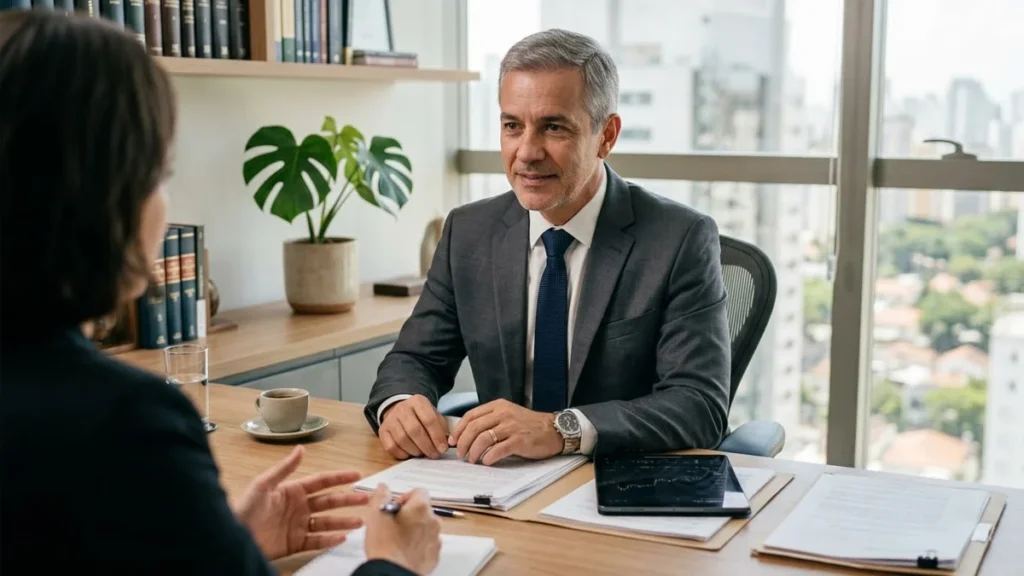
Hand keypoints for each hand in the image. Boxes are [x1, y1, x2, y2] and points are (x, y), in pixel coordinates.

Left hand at [233, 446, 369, 560]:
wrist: (232, 538)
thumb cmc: (243, 509)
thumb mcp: (262, 485)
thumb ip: (284, 468)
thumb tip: (301, 449)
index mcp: (292, 490)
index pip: (321, 481)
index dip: (339, 477)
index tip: (357, 474)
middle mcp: (298, 507)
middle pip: (329, 502)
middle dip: (348, 500)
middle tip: (365, 499)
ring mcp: (297, 525)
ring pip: (327, 522)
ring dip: (344, 521)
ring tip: (360, 521)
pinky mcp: (294, 543)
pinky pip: (316, 541)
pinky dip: (329, 540)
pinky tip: (341, 537)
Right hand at [364, 484, 441, 574]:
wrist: (392, 571)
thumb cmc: (385, 544)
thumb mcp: (377, 514)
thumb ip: (381, 496)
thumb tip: (383, 487)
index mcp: (420, 507)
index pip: (419, 491)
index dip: (406, 497)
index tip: (395, 507)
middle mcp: (432, 520)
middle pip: (423, 509)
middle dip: (410, 514)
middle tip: (394, 524)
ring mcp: (435, 538)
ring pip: (426, 527)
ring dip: (415, 529)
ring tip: (398, 538)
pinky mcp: (434, 555)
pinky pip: (428, 543)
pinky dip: (419, 544)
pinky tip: (405, 549)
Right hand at [379, 395, 448, 459]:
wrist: (401, 411)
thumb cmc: (421, 416)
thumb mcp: (433, 414)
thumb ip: (441, 427)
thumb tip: (446, 444)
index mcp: (418, 401)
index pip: (429, 419)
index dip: (437, 436)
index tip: (443, 448)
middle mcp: (402, 408)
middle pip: (415, 430)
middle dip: (427, 446)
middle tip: (434, 455)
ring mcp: (390, 419)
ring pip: (402, 439)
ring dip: (415, 451)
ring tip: (423, 454)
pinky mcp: (382, 431)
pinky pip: (391, 447)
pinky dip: (402, 454)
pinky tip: (410, 454)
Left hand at [449, 399, 561, 464]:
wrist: (553, 430)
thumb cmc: (529, 425)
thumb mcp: (508, 415)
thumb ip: (491, 421)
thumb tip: (467, 436)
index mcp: (498, 406)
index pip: (471, 416)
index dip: (459, 430)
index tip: (453, 441)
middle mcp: (503, 414)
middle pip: (474, 428)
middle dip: (463, 443)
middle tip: (460, 454)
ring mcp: (511, 427)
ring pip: (483, 439)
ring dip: (474, 452)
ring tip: (472, 460)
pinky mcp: (519, 440)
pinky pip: (498, 449)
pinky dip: (489, 457)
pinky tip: (486, 462)